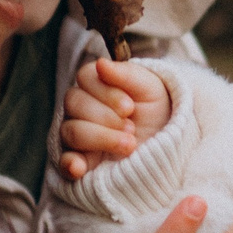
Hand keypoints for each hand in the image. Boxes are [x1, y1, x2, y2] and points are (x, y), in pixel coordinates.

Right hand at [58, 59, 173, 181]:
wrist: (167, 144)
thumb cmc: (155, 111)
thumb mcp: (150, 88)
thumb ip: (126, 73)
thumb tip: (101, 64)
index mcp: (94, 84)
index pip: (85, 78)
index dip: (107, 93)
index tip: (130, 107)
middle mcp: (80, 107)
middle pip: (75, 104)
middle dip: (108, 117)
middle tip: (132, 128)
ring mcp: (77, 135)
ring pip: (73, 131)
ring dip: (103, 138)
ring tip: (130, 145)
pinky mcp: (80, 162)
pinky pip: (64, 162)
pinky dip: (70, 164)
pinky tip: (80, 168)